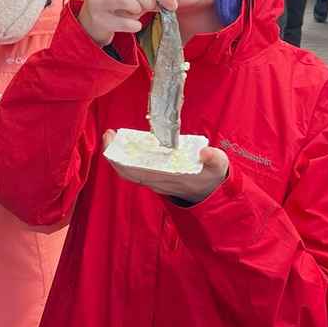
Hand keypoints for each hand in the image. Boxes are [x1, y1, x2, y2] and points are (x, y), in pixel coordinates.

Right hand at [80, 0, 178, 45]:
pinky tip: (132, 26)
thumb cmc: (116, 9)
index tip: (173, 5)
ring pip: (127, 0)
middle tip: (151, 9)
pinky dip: (133, 25)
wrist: (90, 24)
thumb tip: (170, 2)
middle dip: (150, 1)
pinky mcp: (97, 17)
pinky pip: (124, 21)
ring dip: (138, 10)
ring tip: (136, 14)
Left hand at [102, 130, 228, 203]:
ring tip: (112, 135)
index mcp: (170, 179)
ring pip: (128, 171)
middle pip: (128, 172)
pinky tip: (125, 143)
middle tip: (109, 134)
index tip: (114, 144)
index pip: (139, 173)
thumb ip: (215, 159)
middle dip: (114, 154)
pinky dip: (126, 157)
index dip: (122, 162)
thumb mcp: (219, 167)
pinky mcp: (155, 176)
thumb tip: (206, 152)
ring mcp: (155, 180)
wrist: (212, 192)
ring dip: (118, 155)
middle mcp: (158, 182)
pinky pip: (134, 170)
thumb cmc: (211, 176)